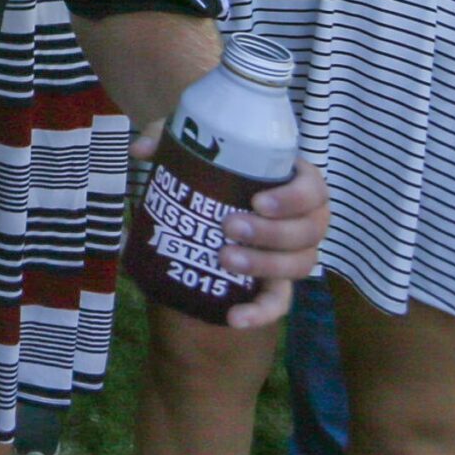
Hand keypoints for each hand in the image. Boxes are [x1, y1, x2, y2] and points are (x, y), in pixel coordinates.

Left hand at [134, 123, 329, 328]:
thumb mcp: (192, 146)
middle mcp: (303, 220)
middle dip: (271, 232)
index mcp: (293, 182)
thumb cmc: (211, 168)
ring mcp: (292, 254)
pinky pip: (279, 303)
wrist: (205, 208)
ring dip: (266, 264)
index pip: (314, 190)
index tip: (257, 200)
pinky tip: (235, 317)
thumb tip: (141, 151)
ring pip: (300, 264)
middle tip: (228, 226)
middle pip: (309, 231)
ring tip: (225, 258)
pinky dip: (260, 312)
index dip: (293, 198)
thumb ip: (168, 138)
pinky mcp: (276, 284)